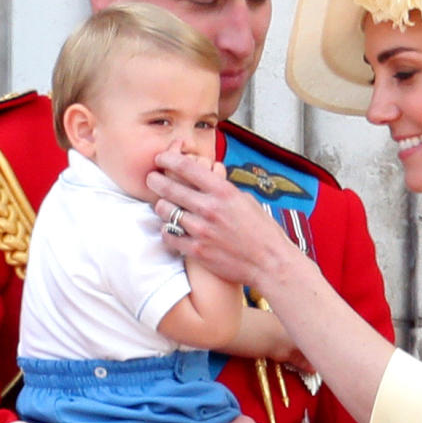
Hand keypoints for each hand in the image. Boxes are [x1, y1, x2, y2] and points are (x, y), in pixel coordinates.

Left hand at [149, 146, 290, 289]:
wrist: (269, 263)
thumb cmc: (261, 231)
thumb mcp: (245, 199)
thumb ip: (221, 188)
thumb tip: (205, 177)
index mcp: (223, 191)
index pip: (186, 167)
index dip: (167, 159)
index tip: (160, 159)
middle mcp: (210, 208)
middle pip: (168, 187)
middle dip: (155, 180)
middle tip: (152, 179)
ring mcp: (201, 230)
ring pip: (164, 211)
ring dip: (162, 207)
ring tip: (165, 206)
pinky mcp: (197, 250)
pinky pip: (168, 235)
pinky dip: (168, 230)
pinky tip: (173, 229)